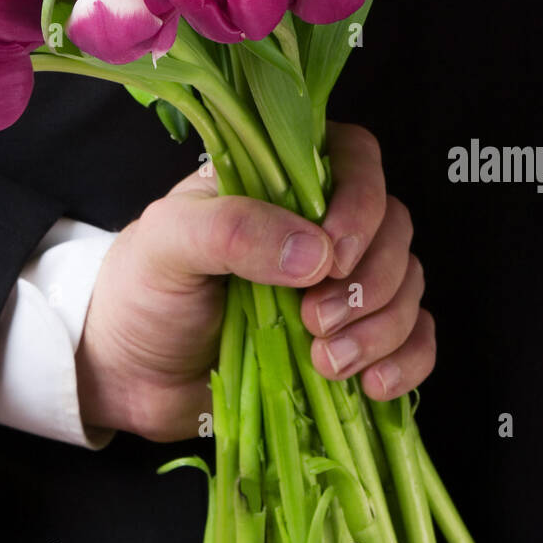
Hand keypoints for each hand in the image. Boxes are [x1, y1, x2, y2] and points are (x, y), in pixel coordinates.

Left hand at [75, 122, 433, 441]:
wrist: (128, 375)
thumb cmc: (143, 290)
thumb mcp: (168, 242)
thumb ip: (233, 229)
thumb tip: (316, 251)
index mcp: (280, 182)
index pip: (355, 158)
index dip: (362, 200)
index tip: (334, 251)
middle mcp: (320, 226)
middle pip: (393, 226)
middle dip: (368, 279)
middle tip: (313, 319)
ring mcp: (340, 285)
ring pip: (407, 284)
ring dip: (382, 326)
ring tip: (326, 362)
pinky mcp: (352, 340)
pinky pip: (414, 339)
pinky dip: (407, 360)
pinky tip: (372, 384)